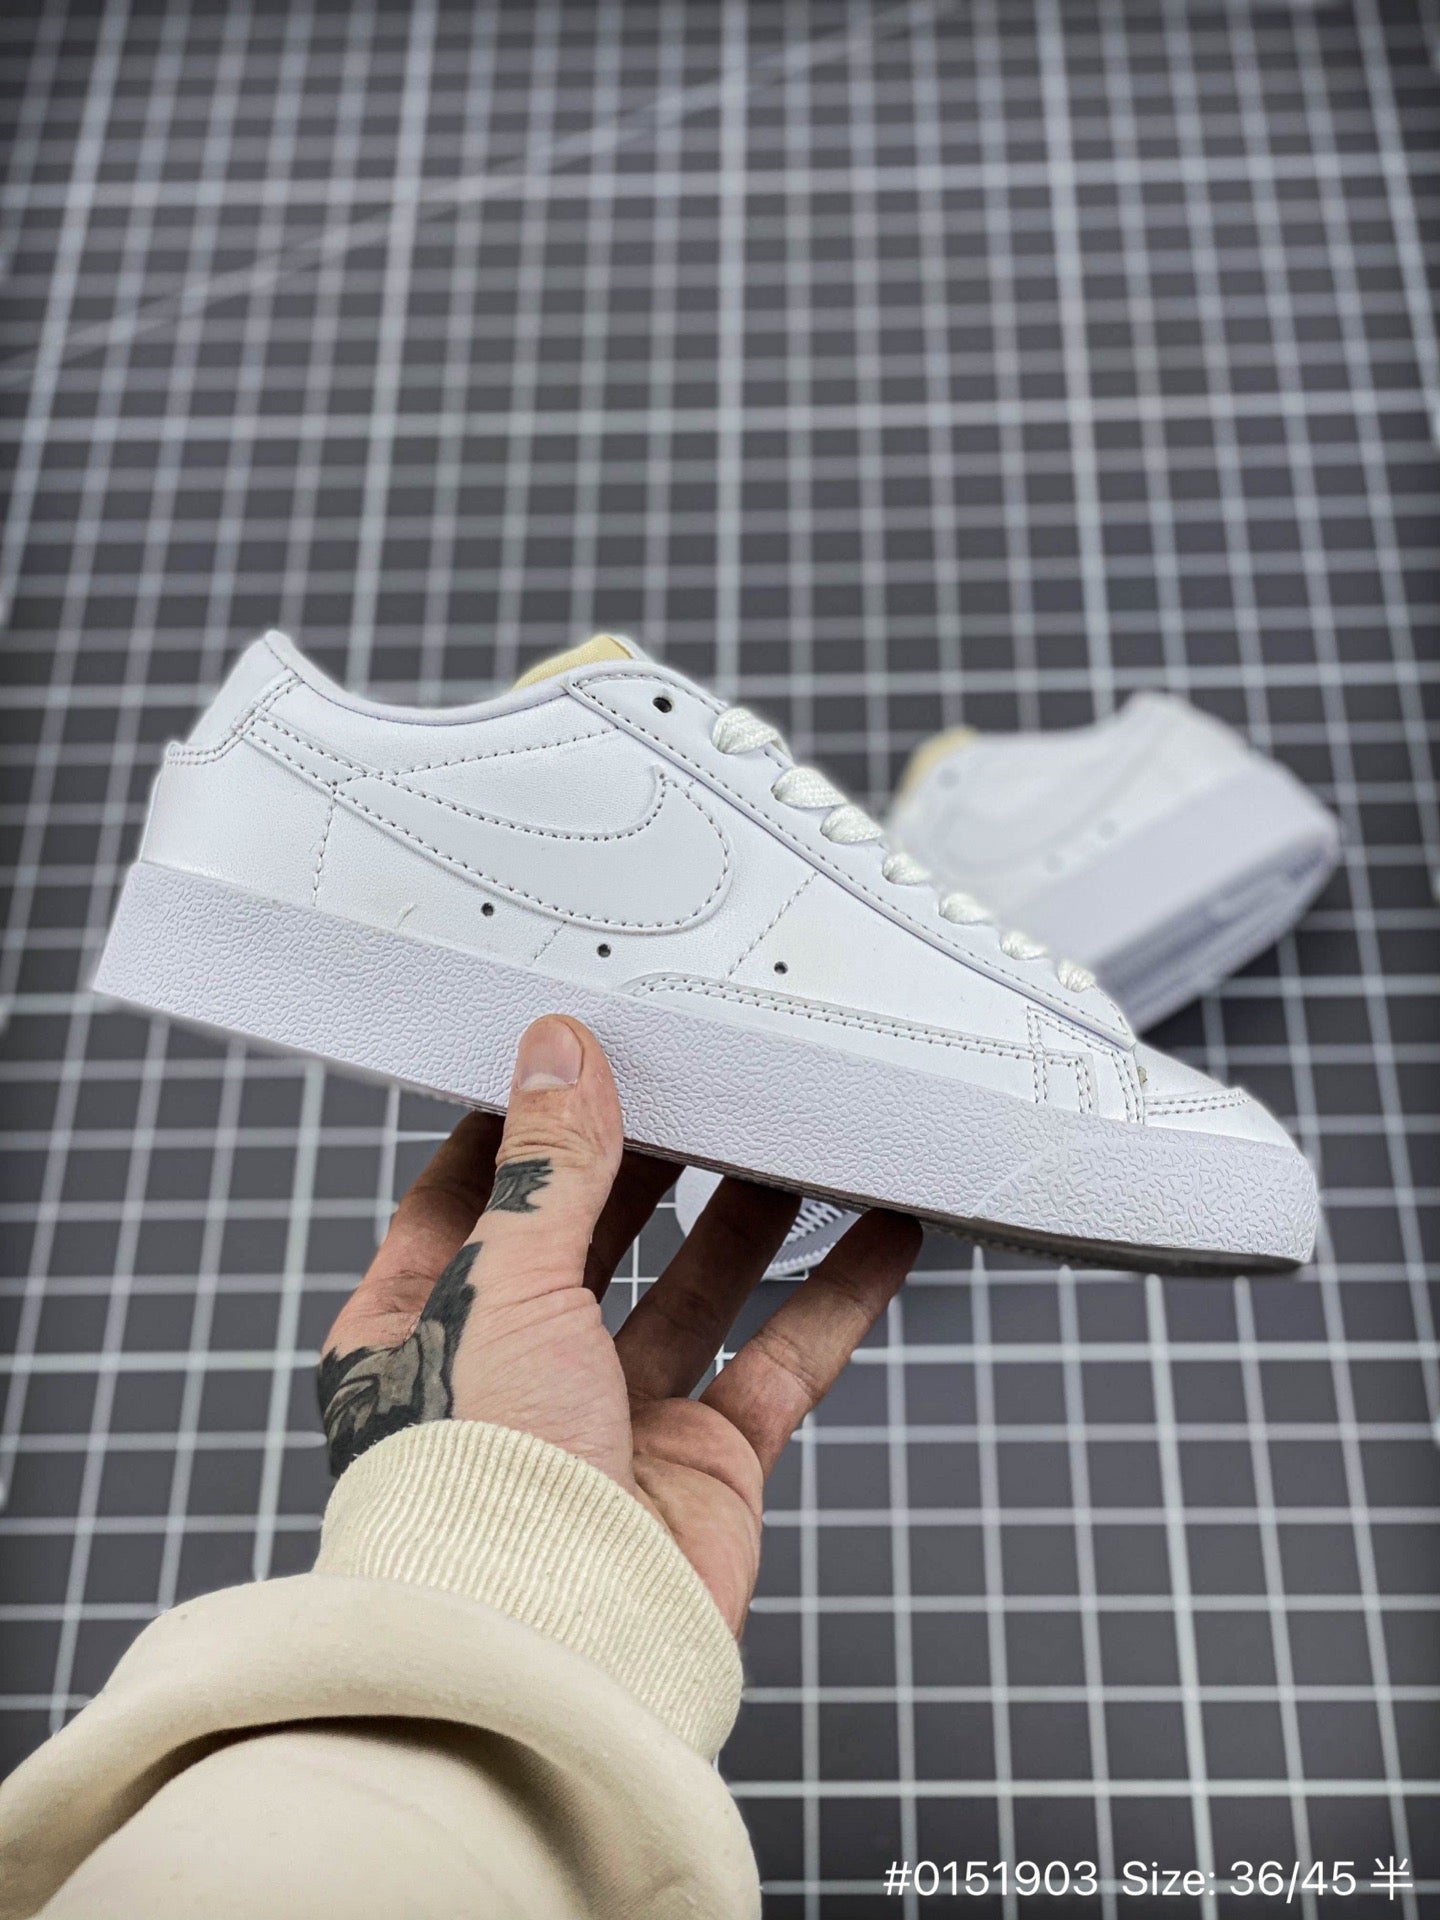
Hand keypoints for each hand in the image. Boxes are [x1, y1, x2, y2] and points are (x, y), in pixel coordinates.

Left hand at [318, 1015, 921, 1631]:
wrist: (552, 1656)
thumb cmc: (474, 1494)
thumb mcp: (497, 1288)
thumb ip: (545, 1170)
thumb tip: (560, 1055)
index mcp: (421, 1334)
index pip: (467, 1201)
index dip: (520, 1127)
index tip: (573, 1054)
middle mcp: (515, 1377)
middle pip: (592, 1236)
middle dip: (647, 1158)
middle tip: (700, 1077)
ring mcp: (614, 1421)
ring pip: (693, 1288)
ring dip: (746, 1214)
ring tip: (793, 1132)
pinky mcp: (703, 1465)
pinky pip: (779, 1360)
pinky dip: (830, 1297)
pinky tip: (874, 1236)